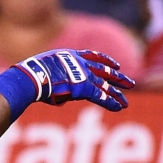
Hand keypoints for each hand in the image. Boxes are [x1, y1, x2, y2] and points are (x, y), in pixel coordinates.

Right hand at [19, 49, 134, 111]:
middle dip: (118, 78)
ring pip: (105, 86)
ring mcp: (83, 75)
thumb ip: (58, 81)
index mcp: (71, 55)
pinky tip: (119, 107)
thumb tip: (62, 97)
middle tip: (130, 83)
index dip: (106, 61)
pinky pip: (100, 96)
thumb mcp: (46, 70)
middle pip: (104, 71)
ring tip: (125, 102)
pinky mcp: (84, 88)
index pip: (93, 56)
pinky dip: (110, 102)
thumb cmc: (33, 75)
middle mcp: (81, 64)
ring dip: (116, 94)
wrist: (33, 76)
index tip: (116, 66)